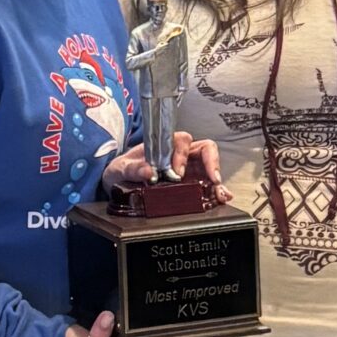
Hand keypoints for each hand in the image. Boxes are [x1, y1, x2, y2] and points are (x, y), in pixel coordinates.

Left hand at [103, 134, 229, 204]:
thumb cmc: (122, 170)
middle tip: (209, 179)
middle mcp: (179, 155)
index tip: (178, 172)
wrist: (116, 183)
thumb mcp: (120, 168)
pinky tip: (219, 196)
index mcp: (164, 145)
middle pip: (204, 149)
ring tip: (218, 191)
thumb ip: (132, 168)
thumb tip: (148, 171)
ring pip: (209, 165)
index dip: (184, 154)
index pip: (182, 140)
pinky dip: (216, 189)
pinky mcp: (189, 184)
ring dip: (216, 177)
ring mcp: (187, 169)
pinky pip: (207, 183)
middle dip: (210, 162)